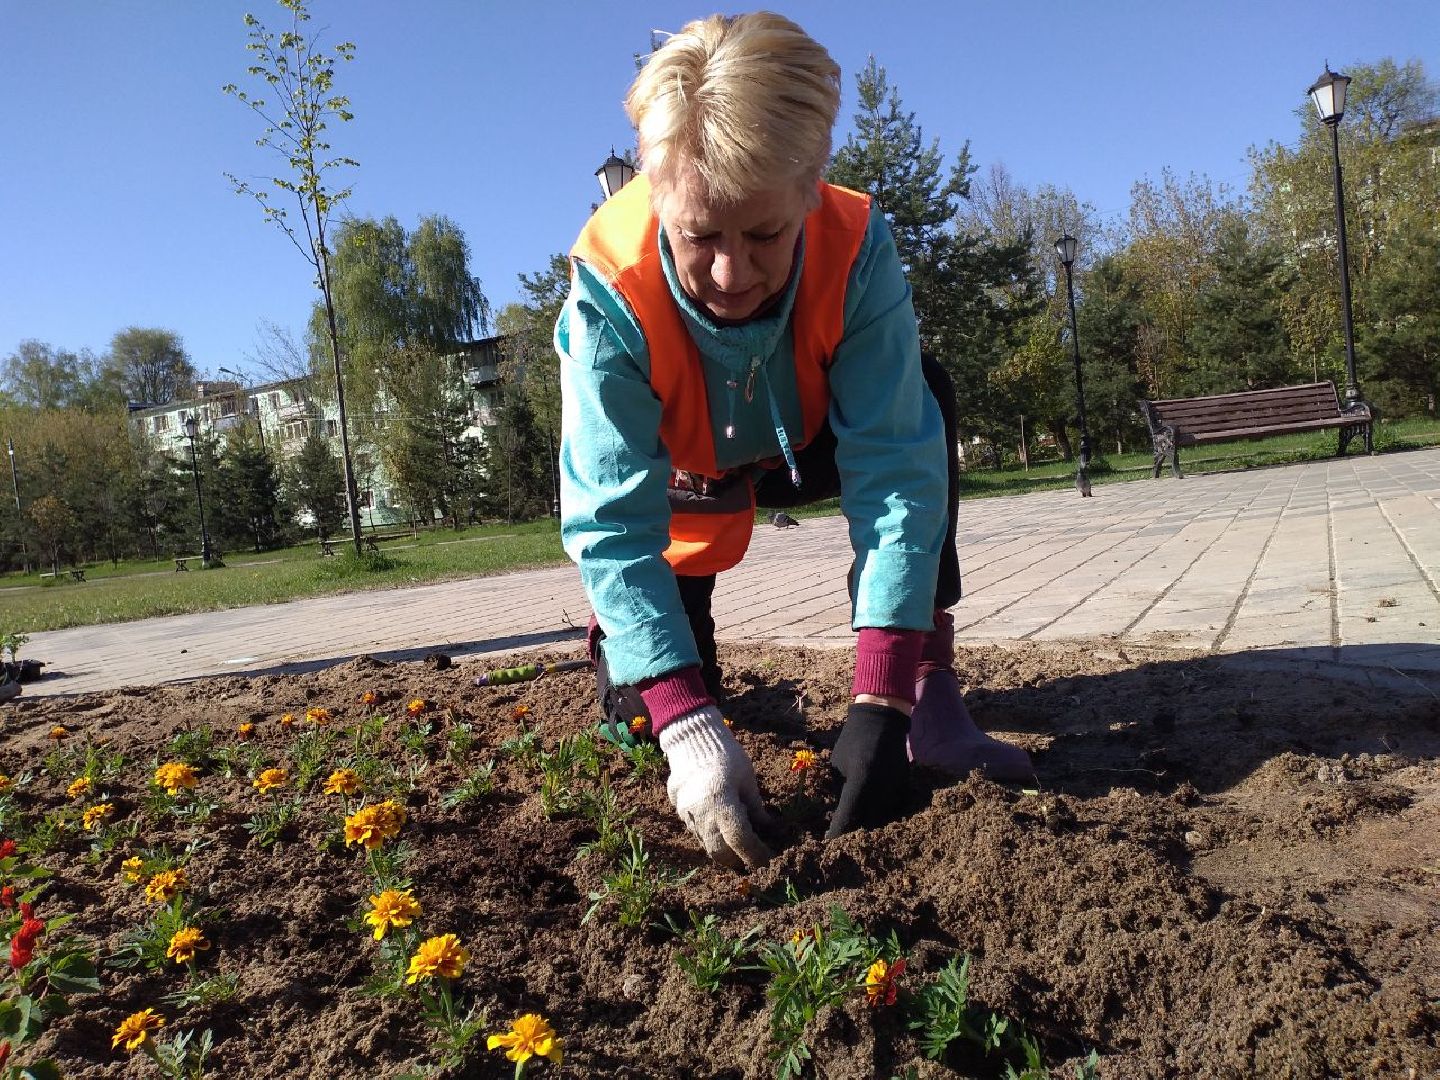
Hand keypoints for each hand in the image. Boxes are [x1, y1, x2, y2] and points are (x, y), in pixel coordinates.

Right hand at [658, 707, 772, 869]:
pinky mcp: (680, 813)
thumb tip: (767, 829)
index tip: (767, 860)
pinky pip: (698, 835)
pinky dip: (713, 840)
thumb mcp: (747, 778)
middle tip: (754, 859)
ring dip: (725, 853)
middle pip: (721, 851)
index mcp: (721, 800)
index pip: (739, 839)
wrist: (691, 740)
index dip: (755, 854)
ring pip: (707, 846)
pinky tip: (724, 834)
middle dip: (739, 860)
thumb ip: (755, 806)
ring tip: (741, 851)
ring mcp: (688, 814)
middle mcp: (701, 812)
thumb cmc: (725, 754)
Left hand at [826, 702, 910, 837]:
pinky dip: (885, 813)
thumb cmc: (853, 740)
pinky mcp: (906, 785)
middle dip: (854, 829)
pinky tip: (875, 811)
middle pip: (867, 823)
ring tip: (859, 823)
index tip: (829, 839)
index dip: (837, 830)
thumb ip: (838, 788)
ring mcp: (896, 787)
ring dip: (870, 822)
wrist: (882, 720)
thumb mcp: (838, 763)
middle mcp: (880, 787)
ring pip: (883, 818)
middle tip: (844, 831)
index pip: (847, 815)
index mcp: (860, 780)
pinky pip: (896, 808)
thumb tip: (835, 811)